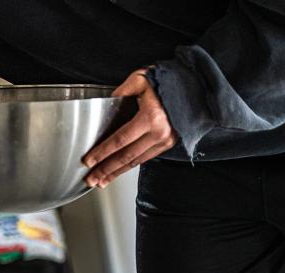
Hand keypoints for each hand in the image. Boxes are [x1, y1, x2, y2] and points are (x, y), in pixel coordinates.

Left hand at [83, 68, 176, 188]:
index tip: (88, 161)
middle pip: (126, 156)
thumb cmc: (167, 80)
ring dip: (116, 172)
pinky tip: (118, 171)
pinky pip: (144, 158)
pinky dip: (130, 165)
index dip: (102, 152)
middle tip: (90, 179)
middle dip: (106, 170)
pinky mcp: (169, 143)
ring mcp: (166, 140)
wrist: (195, 85)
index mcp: (151, 117)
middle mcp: (160, 132)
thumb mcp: (140, 79)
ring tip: (101, 181)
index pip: (120, 140)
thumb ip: (120, 92)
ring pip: (135, 161)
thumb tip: (105, 105)